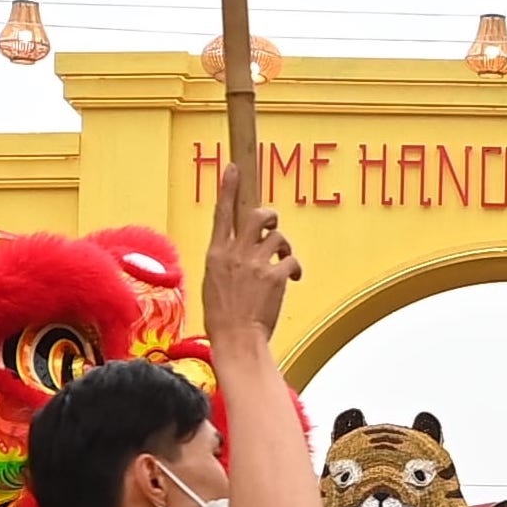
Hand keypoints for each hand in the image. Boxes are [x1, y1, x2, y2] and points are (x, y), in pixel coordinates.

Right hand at [203, 191, 298, 356]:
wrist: (236, 338)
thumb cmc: (223, 315)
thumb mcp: (213, 281)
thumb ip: (227, 258)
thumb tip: (242, 247)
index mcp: (216, 253)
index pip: (222, 212)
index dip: (228, 187)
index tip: (234, 167)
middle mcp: (235, 254)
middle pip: (257, 215)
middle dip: (268, 216)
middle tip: (271, 226)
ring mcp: (255, 265)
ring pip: (278, 237)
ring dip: (283, 248)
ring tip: (281, 263)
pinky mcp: (274, 277)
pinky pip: (291, 261)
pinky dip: (293, 269)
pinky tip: (290, 280)